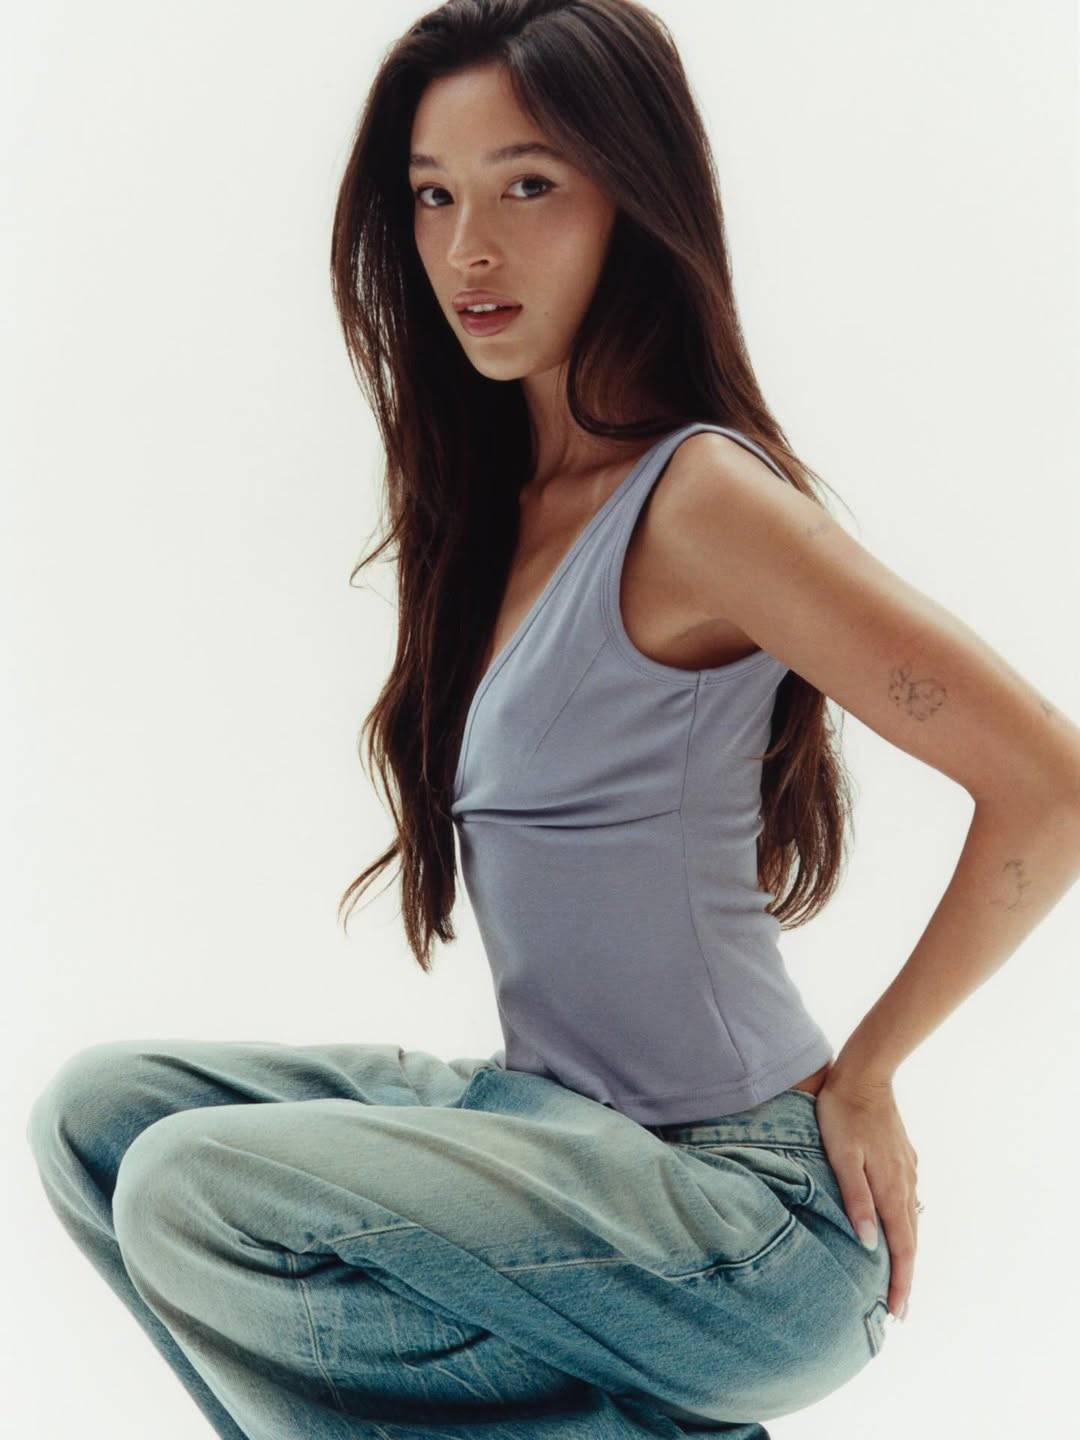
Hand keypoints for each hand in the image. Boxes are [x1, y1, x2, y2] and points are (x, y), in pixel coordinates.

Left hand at [814, 1070, 918, 1319]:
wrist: (865, 1075)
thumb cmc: (844, 1114)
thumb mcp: (842, 1157)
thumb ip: (855, 1199)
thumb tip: (869, 1243)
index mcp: (890, 1188)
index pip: (901, 1247)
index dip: (901, 1281)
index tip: (897, 1312)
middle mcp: (904, 1183)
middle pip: (910, 1240)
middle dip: (905, 1275)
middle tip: (898, 1309)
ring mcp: (906, 1170)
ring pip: (910, 1220)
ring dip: (906, 1251)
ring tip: (899, 1276)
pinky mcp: (902, 1157)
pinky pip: (907, 1200)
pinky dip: (904, 1224)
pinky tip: (897, 1227)